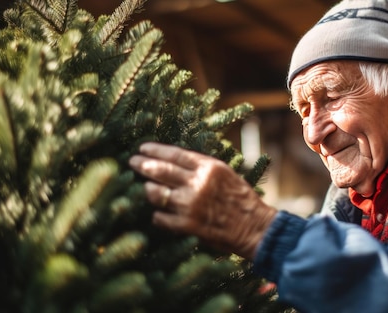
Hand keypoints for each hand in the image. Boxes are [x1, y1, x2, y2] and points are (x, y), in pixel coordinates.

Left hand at [128, 142, 276, 258]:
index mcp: (209, 168)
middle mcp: (198, 183)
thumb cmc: (241, 200)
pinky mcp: (187, 225)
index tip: (142, 149)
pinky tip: (158, 213)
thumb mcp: (226, 174)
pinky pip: (160, 217)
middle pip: (160, 170)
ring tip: (145, 188)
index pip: (174, 154)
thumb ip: (202, 167)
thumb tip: (175, 161)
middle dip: (142, 165)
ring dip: (147, 190)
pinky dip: (157, 215)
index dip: (155, 150)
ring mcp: (190, 205)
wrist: (255, 228)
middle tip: (133, 163)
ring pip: (155, 193)